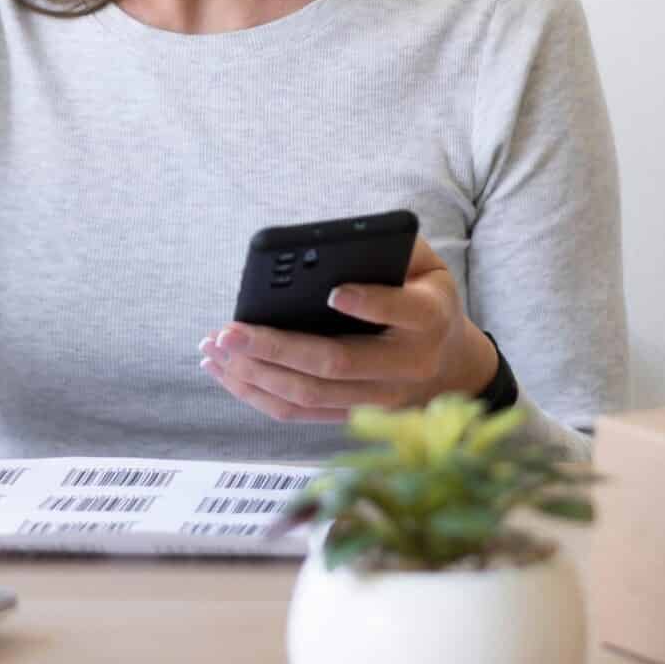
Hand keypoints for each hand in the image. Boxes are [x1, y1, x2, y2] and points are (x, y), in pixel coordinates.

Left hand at [199, 236, 497, 423]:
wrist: (450, 363)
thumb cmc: (423, 297)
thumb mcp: (425, 264)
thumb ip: (391, 249)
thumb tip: (336, 247)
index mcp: (429, 319)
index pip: (402, 312)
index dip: (369, 304)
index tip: (334, 292)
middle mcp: (406, 367)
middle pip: (335, 363)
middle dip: (275, 349)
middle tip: (228, 331)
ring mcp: (379, 399)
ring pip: (309, 395)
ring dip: (254, 375)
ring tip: (213, 349)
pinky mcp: (353, 416)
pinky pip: (300, 413)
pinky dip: (257, 394)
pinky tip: (225, 371)